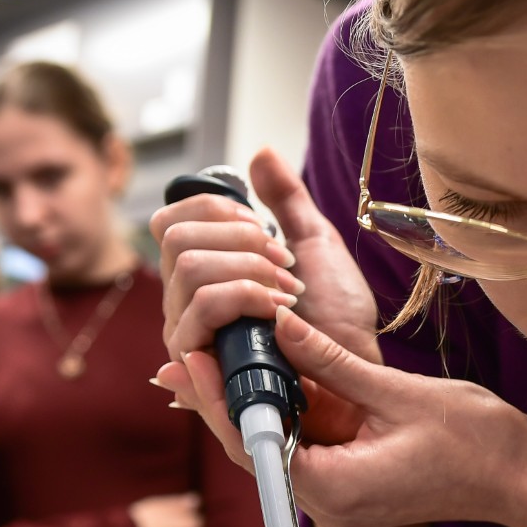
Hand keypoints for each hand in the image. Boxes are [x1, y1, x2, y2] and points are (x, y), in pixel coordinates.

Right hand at [151, 148, 380, 451]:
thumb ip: (286, 200)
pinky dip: (244, 301)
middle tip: (286, 272)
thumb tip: (261, 153)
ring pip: (189, 272)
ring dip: (249, 275)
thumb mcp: (316, 246)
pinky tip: (277, 316)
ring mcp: (187, 340)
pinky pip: (197, 317)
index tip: (268, 233)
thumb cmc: (337, 322)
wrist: (354, 372)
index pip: (171, 221)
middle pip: (175, 240)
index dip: (220, 213)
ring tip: (287, 298)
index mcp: (202, 276)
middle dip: (242, 245)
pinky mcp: (198, 372)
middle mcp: (184, 306)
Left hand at [170, 306, 526, 526]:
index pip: (254, 443)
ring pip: (276, 451)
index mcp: (334, 488)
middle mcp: (328, 505)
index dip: (218, 399)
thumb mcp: (395, 391)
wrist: (523, 481)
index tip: (194, 356)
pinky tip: (268, 382)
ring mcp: (340, 501)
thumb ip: (329, 362)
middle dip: (224, 401)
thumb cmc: (476, 441)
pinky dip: (283, 418)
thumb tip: (276, 324)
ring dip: (251, 408)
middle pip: (255, 451)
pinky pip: (302, 453)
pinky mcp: (353, 489)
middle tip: (192, 352)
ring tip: (220, 359)